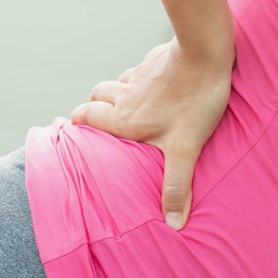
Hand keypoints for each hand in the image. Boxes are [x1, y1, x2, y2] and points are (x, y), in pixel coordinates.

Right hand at [71, 36, 233, 229]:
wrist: (205, 52)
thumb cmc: (195, 102)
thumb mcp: (185, 149)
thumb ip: (176, 185)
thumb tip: (174, 224)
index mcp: (125, 119)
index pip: (87, 117)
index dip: (78, 122)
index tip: (72, 127)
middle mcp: (126, 95)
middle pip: (98, 95)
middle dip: (94, 105)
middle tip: (98, 115)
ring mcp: (142, 74)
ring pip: (119, 80)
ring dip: (118, 90)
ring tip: (127, 101)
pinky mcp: (158, 59)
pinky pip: (143, 67)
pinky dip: (143, 76)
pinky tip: (158, 81)